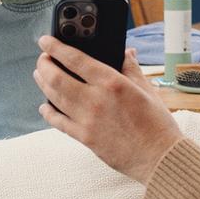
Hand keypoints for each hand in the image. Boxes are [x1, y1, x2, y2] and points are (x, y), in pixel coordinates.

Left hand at [35, 38, 180, 182]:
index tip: (45, 41)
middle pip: (56, 77)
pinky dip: (48, 112)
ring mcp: (87, 120)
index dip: (55, 47)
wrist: (159, 157)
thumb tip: (126, 52)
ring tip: (40, 75)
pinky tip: (44, 106)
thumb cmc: (157, 123)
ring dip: (43, 83)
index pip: (76, 59)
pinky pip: (58, 122)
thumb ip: (132, 68)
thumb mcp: (147, 89)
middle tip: (42, 59)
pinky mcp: (84, 138)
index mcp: (112, 83)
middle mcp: (95, 99)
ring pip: (53, 97)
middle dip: (44, 64)